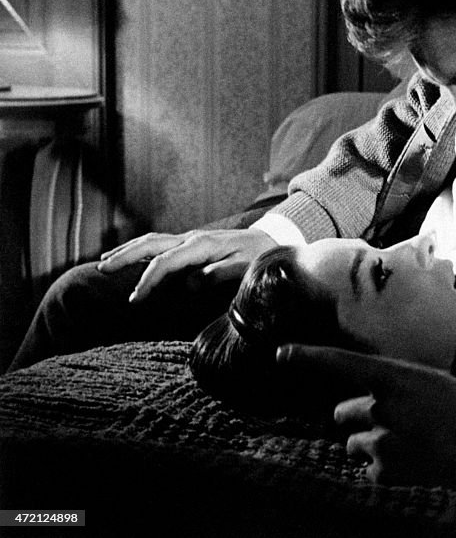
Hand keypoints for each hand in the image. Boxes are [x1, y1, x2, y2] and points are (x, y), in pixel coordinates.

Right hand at [98, 228, 276, 303]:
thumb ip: (219, 274)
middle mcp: (192, 238)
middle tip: (101, 269)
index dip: (148, 280)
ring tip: (105, 261)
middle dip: (125, 256)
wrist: (271, 240)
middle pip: (151, 244)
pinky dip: (140, 248)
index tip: (135, 299)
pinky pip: (160, 244)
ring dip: (128, 250)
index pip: (166, 262)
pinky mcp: (191, 242)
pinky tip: (129, 255)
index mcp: (203, 245)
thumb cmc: (258, 257)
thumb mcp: (245, 267)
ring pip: (152, 241)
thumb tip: (191, 282)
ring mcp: (190, 238)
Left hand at [277, 344, 455, 492]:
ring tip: (409, 445)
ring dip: (371, 445)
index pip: (344, 363)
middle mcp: (384, 407)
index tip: (282, 353)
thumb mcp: (432, 381)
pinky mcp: (387, 472)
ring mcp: (383, 441)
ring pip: (353, 443)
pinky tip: (412, 464)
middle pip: (342, 412)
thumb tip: (369, 391)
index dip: (310, 357)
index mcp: (397, 378)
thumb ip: (397, 383)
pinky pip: (368, 470)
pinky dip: (384, 470)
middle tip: (393, 423)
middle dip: (358, 418)